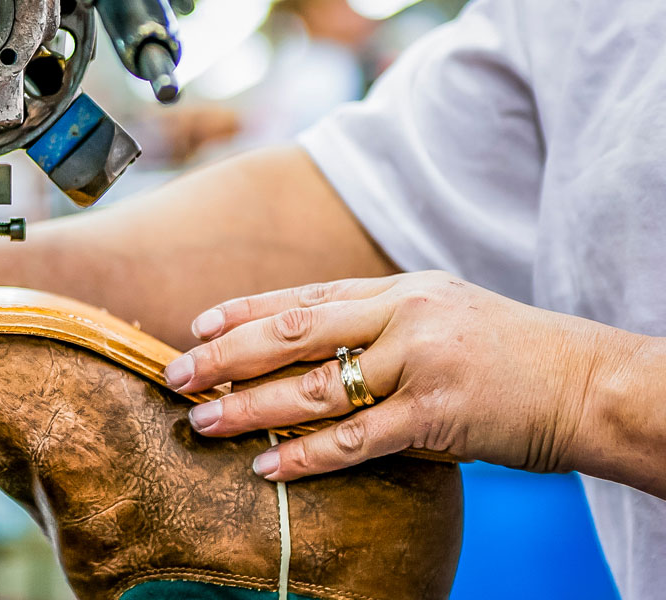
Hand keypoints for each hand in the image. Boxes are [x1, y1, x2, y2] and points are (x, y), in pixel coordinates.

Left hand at [164, 271, 629, 481]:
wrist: (590, 383)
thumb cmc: (513, 355)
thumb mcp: (445, 314)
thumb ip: (382, 323)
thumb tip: (314, 345)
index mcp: (400, 290)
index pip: (305, 296)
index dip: (245, 310)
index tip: (196, 324)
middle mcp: (403, 316)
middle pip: (292, 333)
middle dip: (226, 354)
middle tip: (176, 374)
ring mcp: (420, 363)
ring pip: (312, 388)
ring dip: (248, 407)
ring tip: (201, 421)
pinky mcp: (437, 415)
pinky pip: (354, 440)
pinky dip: (305, 456)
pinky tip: (264, 467)